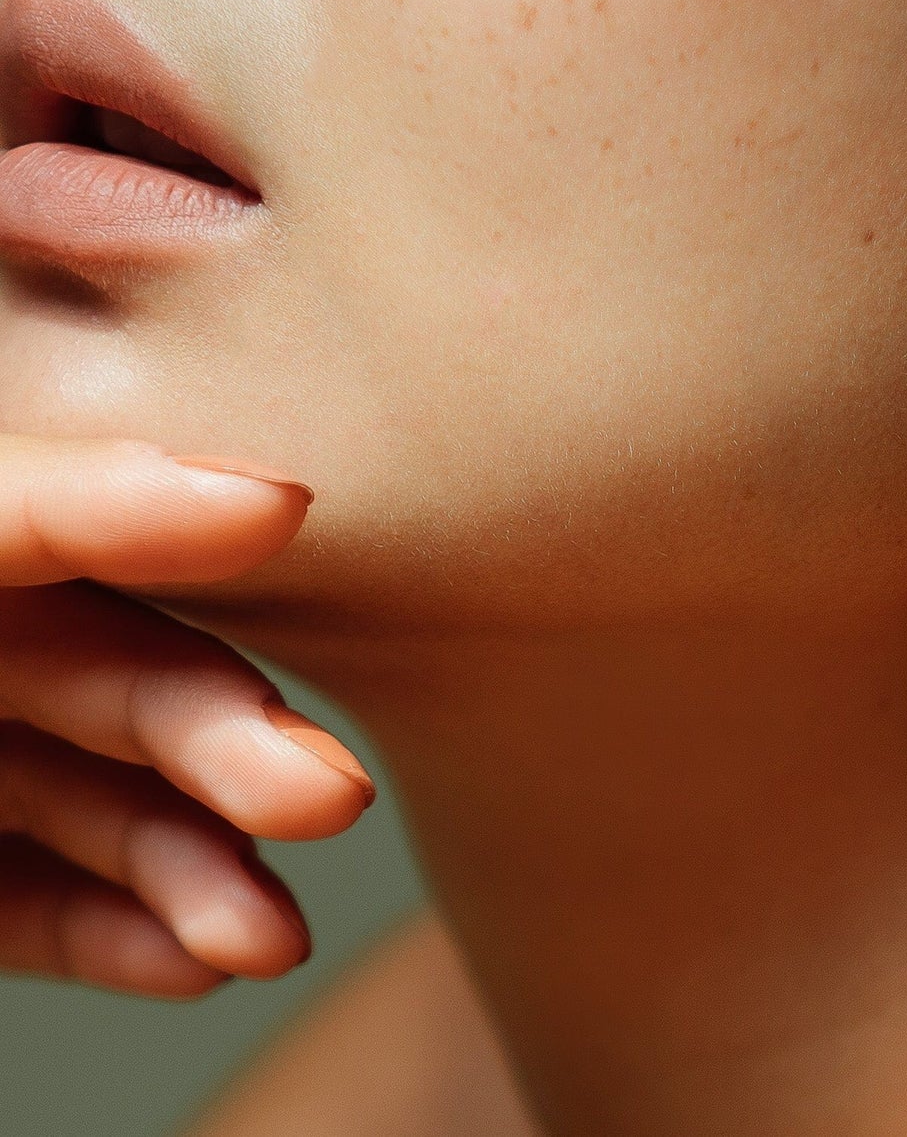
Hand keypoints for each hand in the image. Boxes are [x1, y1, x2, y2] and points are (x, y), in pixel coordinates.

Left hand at [0, 436, 372, 997]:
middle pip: (117, 675)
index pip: (92, 509)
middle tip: (328, 796)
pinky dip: (119, 938)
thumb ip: (56, 505)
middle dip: (232, 747)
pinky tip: (195, 957)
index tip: (293, 512)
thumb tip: (270, 493)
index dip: (181, 520)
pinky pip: (34, 910)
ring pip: (95, 806)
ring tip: (262, 934)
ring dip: (195, 871)